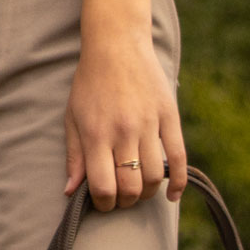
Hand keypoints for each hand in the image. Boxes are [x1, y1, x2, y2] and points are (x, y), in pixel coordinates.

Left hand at [64, 25, 186, 210]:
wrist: (116, 45)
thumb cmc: (89, 84)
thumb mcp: (73, 117)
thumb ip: (74, 156)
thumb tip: (70, 192)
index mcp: (95, 134)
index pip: (103, 187)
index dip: (103, 203)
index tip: (103, 202)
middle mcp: (123, 132)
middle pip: (131, 186)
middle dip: (125, 201)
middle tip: (121, 197)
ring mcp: (148, 124)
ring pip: (154, 176)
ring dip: (147, 192)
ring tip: (139, 190)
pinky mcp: (169, 117)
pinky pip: (179, 158)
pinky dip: (178, 182)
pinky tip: (171, 194)